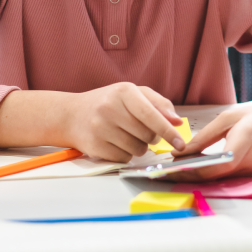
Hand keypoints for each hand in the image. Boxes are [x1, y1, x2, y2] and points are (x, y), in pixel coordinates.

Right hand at [62, 83, 183, 161]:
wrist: (72, 115)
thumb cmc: (108, 103)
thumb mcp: (132, 94)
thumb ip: (158, 104)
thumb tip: (177, 121)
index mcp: (123, 92)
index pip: (151, 114)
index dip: (168, 130)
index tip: (180, 143)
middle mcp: (110, 108)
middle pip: (147, 135)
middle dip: (151, 137)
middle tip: (143, 131)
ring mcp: (100, 128)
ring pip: (137, 149)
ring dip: (139, 147)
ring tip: (128, 136)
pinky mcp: (94, 146)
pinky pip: (123, 159)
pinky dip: (125, 155)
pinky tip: (116, 143)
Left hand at [165, 103, 251, 181]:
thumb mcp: (234, 116)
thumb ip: (208, 135)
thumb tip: (185, 150)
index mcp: (245, 142)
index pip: (214, 164)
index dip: (190, 170)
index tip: (169, 168)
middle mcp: (249, 163)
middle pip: (212, 177)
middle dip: (186, 177)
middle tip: (162, 175)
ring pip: (218, 180)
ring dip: (196, 177)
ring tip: (171, 172)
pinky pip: (227, 179)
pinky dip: (210, 176)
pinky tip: (193, 171)